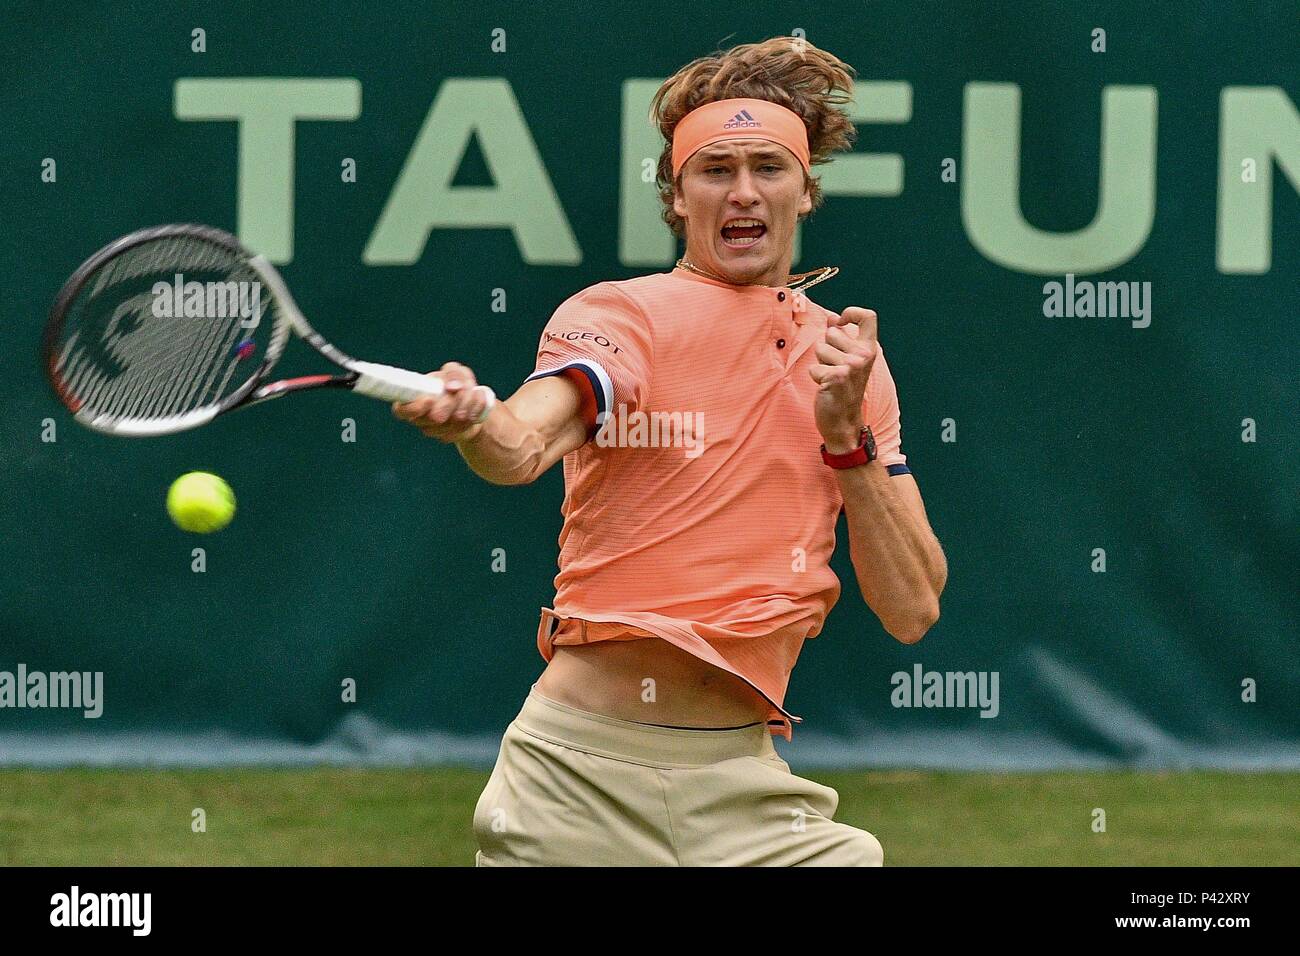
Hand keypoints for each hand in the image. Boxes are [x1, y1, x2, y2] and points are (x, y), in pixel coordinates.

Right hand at [391, 362, 493, 441]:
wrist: (471, 403)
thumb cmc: (456, 383)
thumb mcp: (455, 371)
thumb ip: (452, 373)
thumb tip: (453, 387)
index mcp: (413, 399)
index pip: (401, 410)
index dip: (414, 407)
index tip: (430, 399)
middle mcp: (420, 417)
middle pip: (429, 419)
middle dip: (449, 404)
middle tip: (458, 392)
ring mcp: (434, 430)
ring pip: (448, 424)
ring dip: (465, 406)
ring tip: (473, 393)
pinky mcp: (450, 436)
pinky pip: (461, 429)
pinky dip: (474, 413)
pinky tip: (477, 404)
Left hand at [809, 306, 877, 451]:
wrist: (844, 421)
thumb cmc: (844, 389)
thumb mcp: (848, 360)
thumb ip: (842, 338)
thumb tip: (832, 318)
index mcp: (870, 349)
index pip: (868, 316)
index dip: (851, 312)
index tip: (840, 321)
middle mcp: (864, 355)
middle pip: (832, 332)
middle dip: (826, 348)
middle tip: (834, 368)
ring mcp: (852, 366)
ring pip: (820, 349)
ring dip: (820, 364)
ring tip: (831, 378)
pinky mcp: (837, 377)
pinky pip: (814, 367)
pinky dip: (816, 377)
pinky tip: (826, 388)